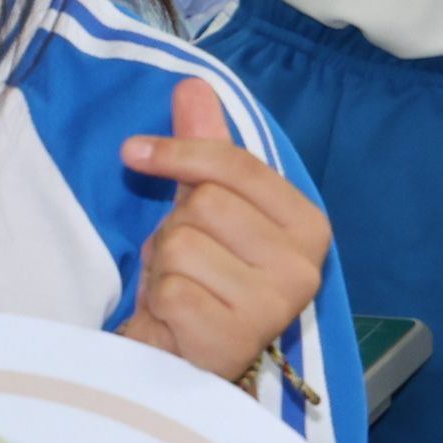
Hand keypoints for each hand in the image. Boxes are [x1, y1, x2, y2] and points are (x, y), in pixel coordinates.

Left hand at [116, 80, 335, 386]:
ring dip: (164, 266)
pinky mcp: (236, 339)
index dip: (177, 152)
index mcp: (308, 225)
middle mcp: (304, 267)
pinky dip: (159, 301)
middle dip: (175, 227)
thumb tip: (193, 84)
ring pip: (183, 244)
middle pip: (204, 204)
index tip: (134, 152)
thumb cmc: (204, 277)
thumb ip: (205, 147)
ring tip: (182, 287)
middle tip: (185, 259)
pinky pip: (171, 290)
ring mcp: (275, 307)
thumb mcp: (206, 206)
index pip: (235, 165)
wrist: (186, 358)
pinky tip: (178, 317)